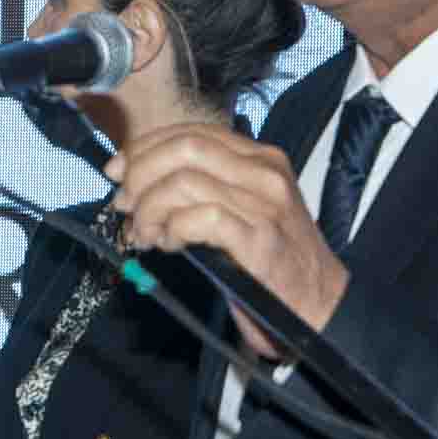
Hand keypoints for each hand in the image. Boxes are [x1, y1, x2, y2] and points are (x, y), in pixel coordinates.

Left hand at [110, 120, 349, 359]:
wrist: (319, 306)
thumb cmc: (273, 263)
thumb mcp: (241, 210)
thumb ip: (201, 188)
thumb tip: (139, 181)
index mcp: (259, 158)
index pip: (191, 132)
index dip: (145, 148)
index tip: (118, 171)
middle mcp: (264, 172)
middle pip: (183, 149)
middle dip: (141, 174)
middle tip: (125, 206)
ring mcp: (264, 204)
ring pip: (184, 182)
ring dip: (150, 209)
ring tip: (146, 235)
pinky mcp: (259, 239)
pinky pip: (201, 219)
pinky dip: (174, 229)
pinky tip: (171, 245)